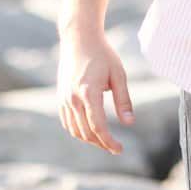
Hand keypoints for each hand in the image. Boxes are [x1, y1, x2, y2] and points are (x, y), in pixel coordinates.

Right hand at [56, 29, 134, 154]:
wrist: (79, 40)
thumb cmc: (103, 55)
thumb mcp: (119, 75)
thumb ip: (123, 100)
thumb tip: (129, 123)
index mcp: (88, 92)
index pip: (98, 125)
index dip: (108, 141)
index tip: (119, 149)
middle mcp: (73, 98)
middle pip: (86, 131)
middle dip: (101, 143)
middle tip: (116, 148)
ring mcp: (64, 99)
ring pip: (74, 130)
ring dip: (89, 139)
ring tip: (105, 141)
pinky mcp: (60, 98)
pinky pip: (67, 122)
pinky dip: (78, 131)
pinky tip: (90, 131)